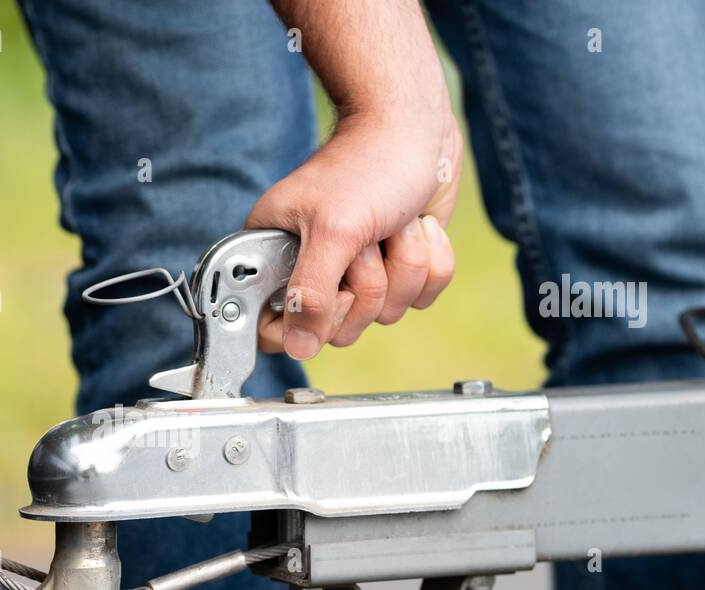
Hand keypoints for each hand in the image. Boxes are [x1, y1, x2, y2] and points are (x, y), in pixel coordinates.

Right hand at [246, 32, 461, 358]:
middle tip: (367, 241)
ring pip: (385, 313)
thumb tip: (299, 348)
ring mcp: (356, 273)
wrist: (417, 126)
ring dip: (403, 266)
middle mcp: (312, 271)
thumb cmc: (369, 163)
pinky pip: (421, 297)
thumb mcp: (334, 231)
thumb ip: (310, 295)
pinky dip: (429, 262)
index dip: (307, 321)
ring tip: (392, 225)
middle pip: (339, 329)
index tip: (331, 290)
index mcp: (275, 258)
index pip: (274, 329)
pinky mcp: (396, 267)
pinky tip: (416, 228)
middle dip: (369, 284)